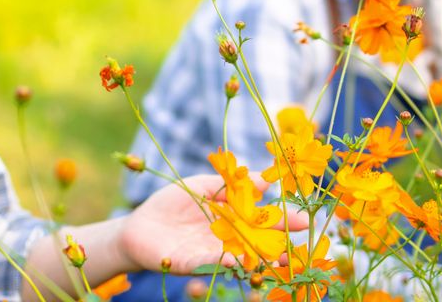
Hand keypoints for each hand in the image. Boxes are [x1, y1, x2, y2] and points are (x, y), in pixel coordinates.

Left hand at [118, 174, 308, 274]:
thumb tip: (265, 178)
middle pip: (255, 244)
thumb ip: (231, 183)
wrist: (138, 225)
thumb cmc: (171, 203)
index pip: (262, 221)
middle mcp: (225, 241)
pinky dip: (219, 262)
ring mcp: (208, 253)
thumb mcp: (202, 185)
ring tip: (274, 258)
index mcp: (232, 221)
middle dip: (277, 246)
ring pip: (236, 259)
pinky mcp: (187, 263)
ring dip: (255, 260)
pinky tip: (232, 259)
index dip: (282, 221)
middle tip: (297, 245)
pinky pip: (205, 263)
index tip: (303, 220)